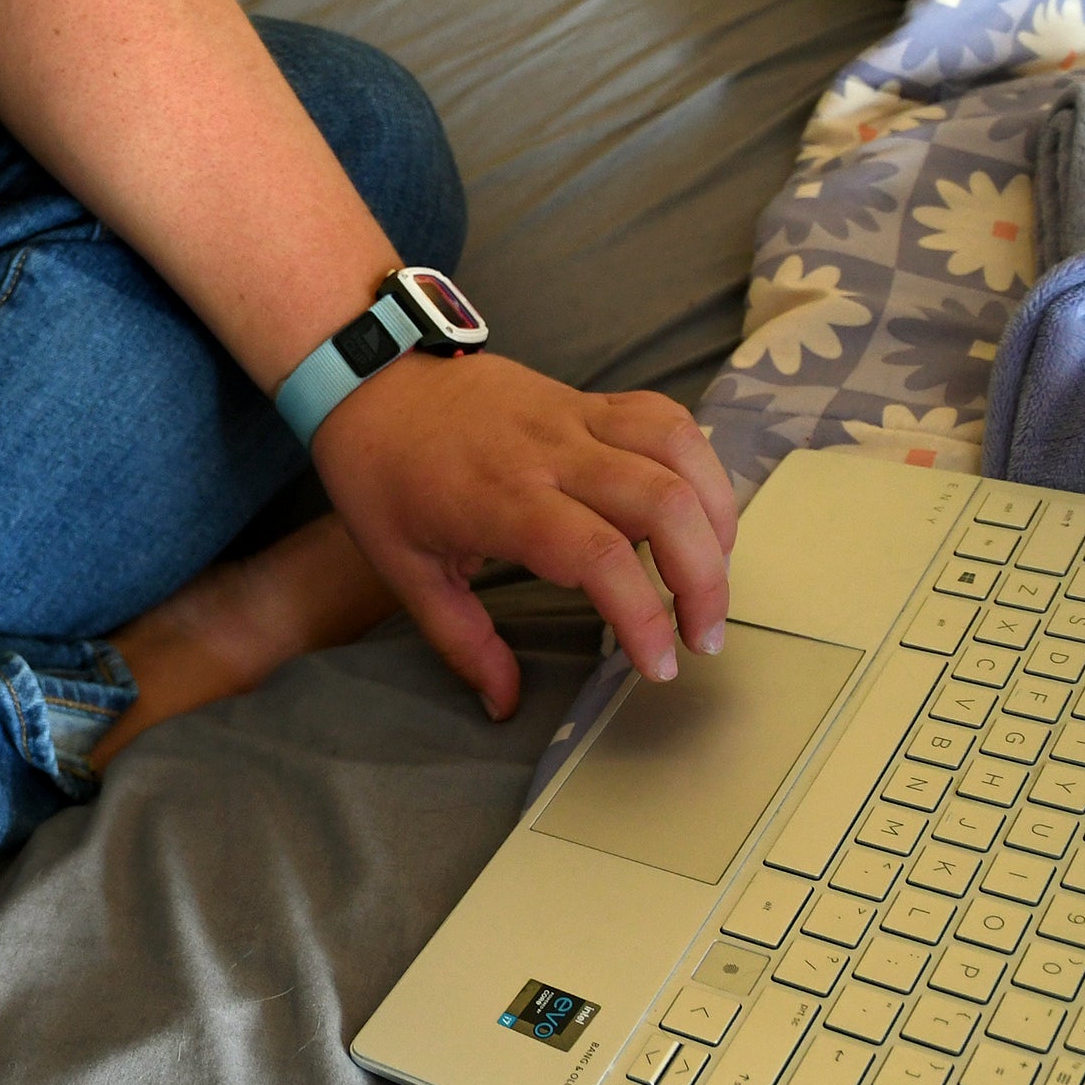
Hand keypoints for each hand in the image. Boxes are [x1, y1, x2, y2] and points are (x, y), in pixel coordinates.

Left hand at [311, 352, 737, 719]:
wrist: (368, 379)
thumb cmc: (381, 476)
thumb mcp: (405, 571)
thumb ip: (463, 642)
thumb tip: (503, 704)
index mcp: (502, 501)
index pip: (598, 556)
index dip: (642, 615)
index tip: (657, 666)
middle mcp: (550, 453)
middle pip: (662, 503)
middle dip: (705, 579)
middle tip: (704, 637)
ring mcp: (575, 417)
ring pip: (679, 450)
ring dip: (717, 516)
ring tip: (714, 575)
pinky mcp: (588, 399)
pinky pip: (664, 418)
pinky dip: (699, 463)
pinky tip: (697, 510)